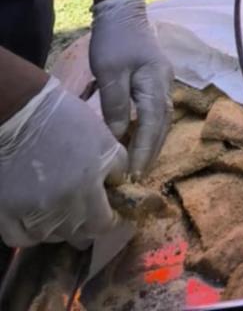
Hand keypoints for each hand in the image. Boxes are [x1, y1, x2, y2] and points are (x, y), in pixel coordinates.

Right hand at [0, 78, 126, 247]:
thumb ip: (116, 167)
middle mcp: (61, 208)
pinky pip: (23, 239)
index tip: (107, 212)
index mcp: (87, 187)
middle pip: (78, 234)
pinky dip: (30, 232)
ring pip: (52, 237)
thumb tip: (120, 187)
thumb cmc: (65, 119)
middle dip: (85, 224)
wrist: (21, 114)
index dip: (108, 220)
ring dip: (59, 227)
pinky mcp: (7, 216)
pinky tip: (35, 217)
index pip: (104, 224)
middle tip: (84, 211)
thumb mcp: (102, 137)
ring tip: (60, 208)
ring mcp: (32, 215)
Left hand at [89, 0, 172, 176]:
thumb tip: (118, 138)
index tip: (134, 174)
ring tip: (139, 165)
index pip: (152, 124)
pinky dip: (151, 129)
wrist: (122, 11)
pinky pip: (157, 111)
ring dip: (152, 142)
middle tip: (137, 178)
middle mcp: (165, 84)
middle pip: (162, 125)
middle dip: (151, 152)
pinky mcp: (156, 80)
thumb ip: (115, 105)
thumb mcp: (109, 73)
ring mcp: (163, 81)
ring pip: (162, 119)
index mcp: (155, 82)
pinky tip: (140, 140)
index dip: (144, 150)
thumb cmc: (114, 41)